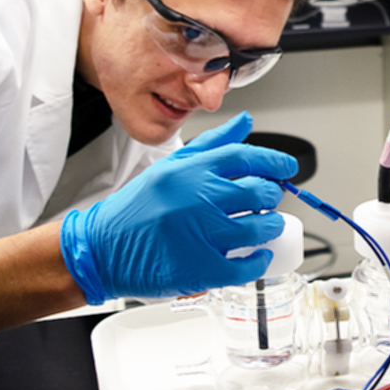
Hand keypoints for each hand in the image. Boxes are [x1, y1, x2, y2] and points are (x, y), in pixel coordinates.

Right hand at [60, 112, 298, 303]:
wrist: (101, 248)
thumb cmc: (137, 208)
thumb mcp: (171, 165)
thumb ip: (213, 144)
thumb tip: (246, 122)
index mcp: (192, 171)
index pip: (247, 157)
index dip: (275, 162)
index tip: (287, 168)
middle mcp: (198, 198)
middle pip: (260, 192)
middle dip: (272, 196)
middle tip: (267, 201)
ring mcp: (200, 234)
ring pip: (259, 228)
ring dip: (270, 228)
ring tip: (264, 227)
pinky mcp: (200, 268)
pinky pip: (245, 265)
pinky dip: (259, 261)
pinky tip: (257, 256)